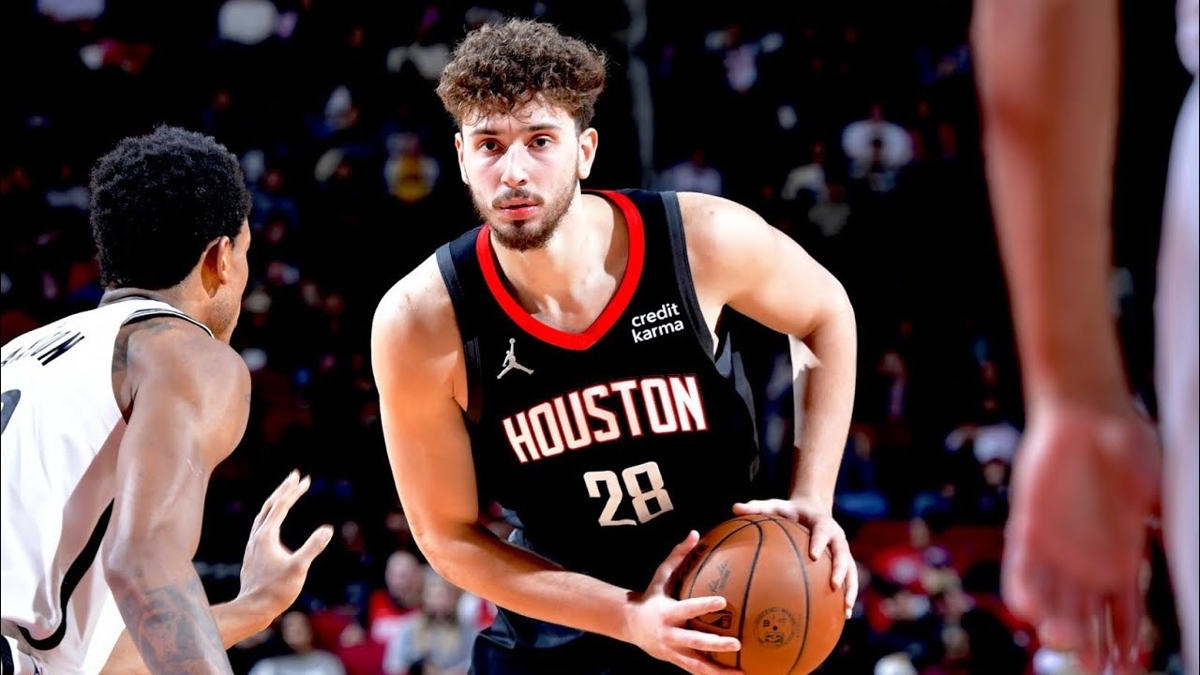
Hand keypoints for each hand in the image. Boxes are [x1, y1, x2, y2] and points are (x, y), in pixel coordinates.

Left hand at [236, 471, 333, 627]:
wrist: (252, 609)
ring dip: (276, 500)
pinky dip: (271, 515)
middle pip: (269, 505)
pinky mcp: (254, 553)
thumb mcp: (298, 569)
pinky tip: (275, 521)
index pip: (281, 506)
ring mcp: (253, 545)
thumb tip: (327, 529)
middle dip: (283, 489)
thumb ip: (312, 547)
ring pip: (264, 515)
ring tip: (286, 492)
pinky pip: (262, 525)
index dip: (294, 492)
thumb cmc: (276, 591)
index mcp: (266, 535)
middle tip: (295, 475)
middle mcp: (257, 536)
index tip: (306, 479)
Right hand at [625, 531, 743, 674]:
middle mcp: (669, 634)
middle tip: (737, 644)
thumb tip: (694, 533)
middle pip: (694, 642)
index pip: (687, 608)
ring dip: (718, 671)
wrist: (629, 624)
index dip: (704, 605)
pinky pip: (696, 671)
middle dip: (715, 645)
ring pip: (697, 665)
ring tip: (741, 672)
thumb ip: (678, 555)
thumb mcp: (660, 575)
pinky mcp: (675, 661)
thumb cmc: (650, 595)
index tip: (723, 601)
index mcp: (666, 612)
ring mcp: (672, 651)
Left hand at [732, 497, 857, 617]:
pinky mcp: (844, 563)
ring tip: (846, 608)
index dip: (820, 542)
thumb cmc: (789, 511)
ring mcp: (842, 551)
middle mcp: (836, 537)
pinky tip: (844, 616)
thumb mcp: (774, 506)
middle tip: (833, 585)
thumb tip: (734, 508)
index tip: (814, 555)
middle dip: (840, 569)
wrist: (812, 511)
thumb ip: (756, 507)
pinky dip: (847, 596)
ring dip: (850, 589)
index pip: (823, 530)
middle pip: (843, 553)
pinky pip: (849, 580)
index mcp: (821, 522)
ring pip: (851, 570)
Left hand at [1002, 401, 1158, 673]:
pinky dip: (1023, 589)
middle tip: (1094, 668)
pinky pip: (1021, 566)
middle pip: (1086, 618)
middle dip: (1089, 647)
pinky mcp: (1028, 525)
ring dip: (1057, 625)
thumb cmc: (1131, 446)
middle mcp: (1088, 560)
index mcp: (1124, 559)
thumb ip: (1166, 527)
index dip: (1124, 644)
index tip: (1128, 668)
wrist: (1088, 412)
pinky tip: (1029, 610)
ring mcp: (1056, 545)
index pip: (1124, 615)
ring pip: (1053, 600)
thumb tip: (1184, 550)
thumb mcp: (1159, 492)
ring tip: (1063, 641)